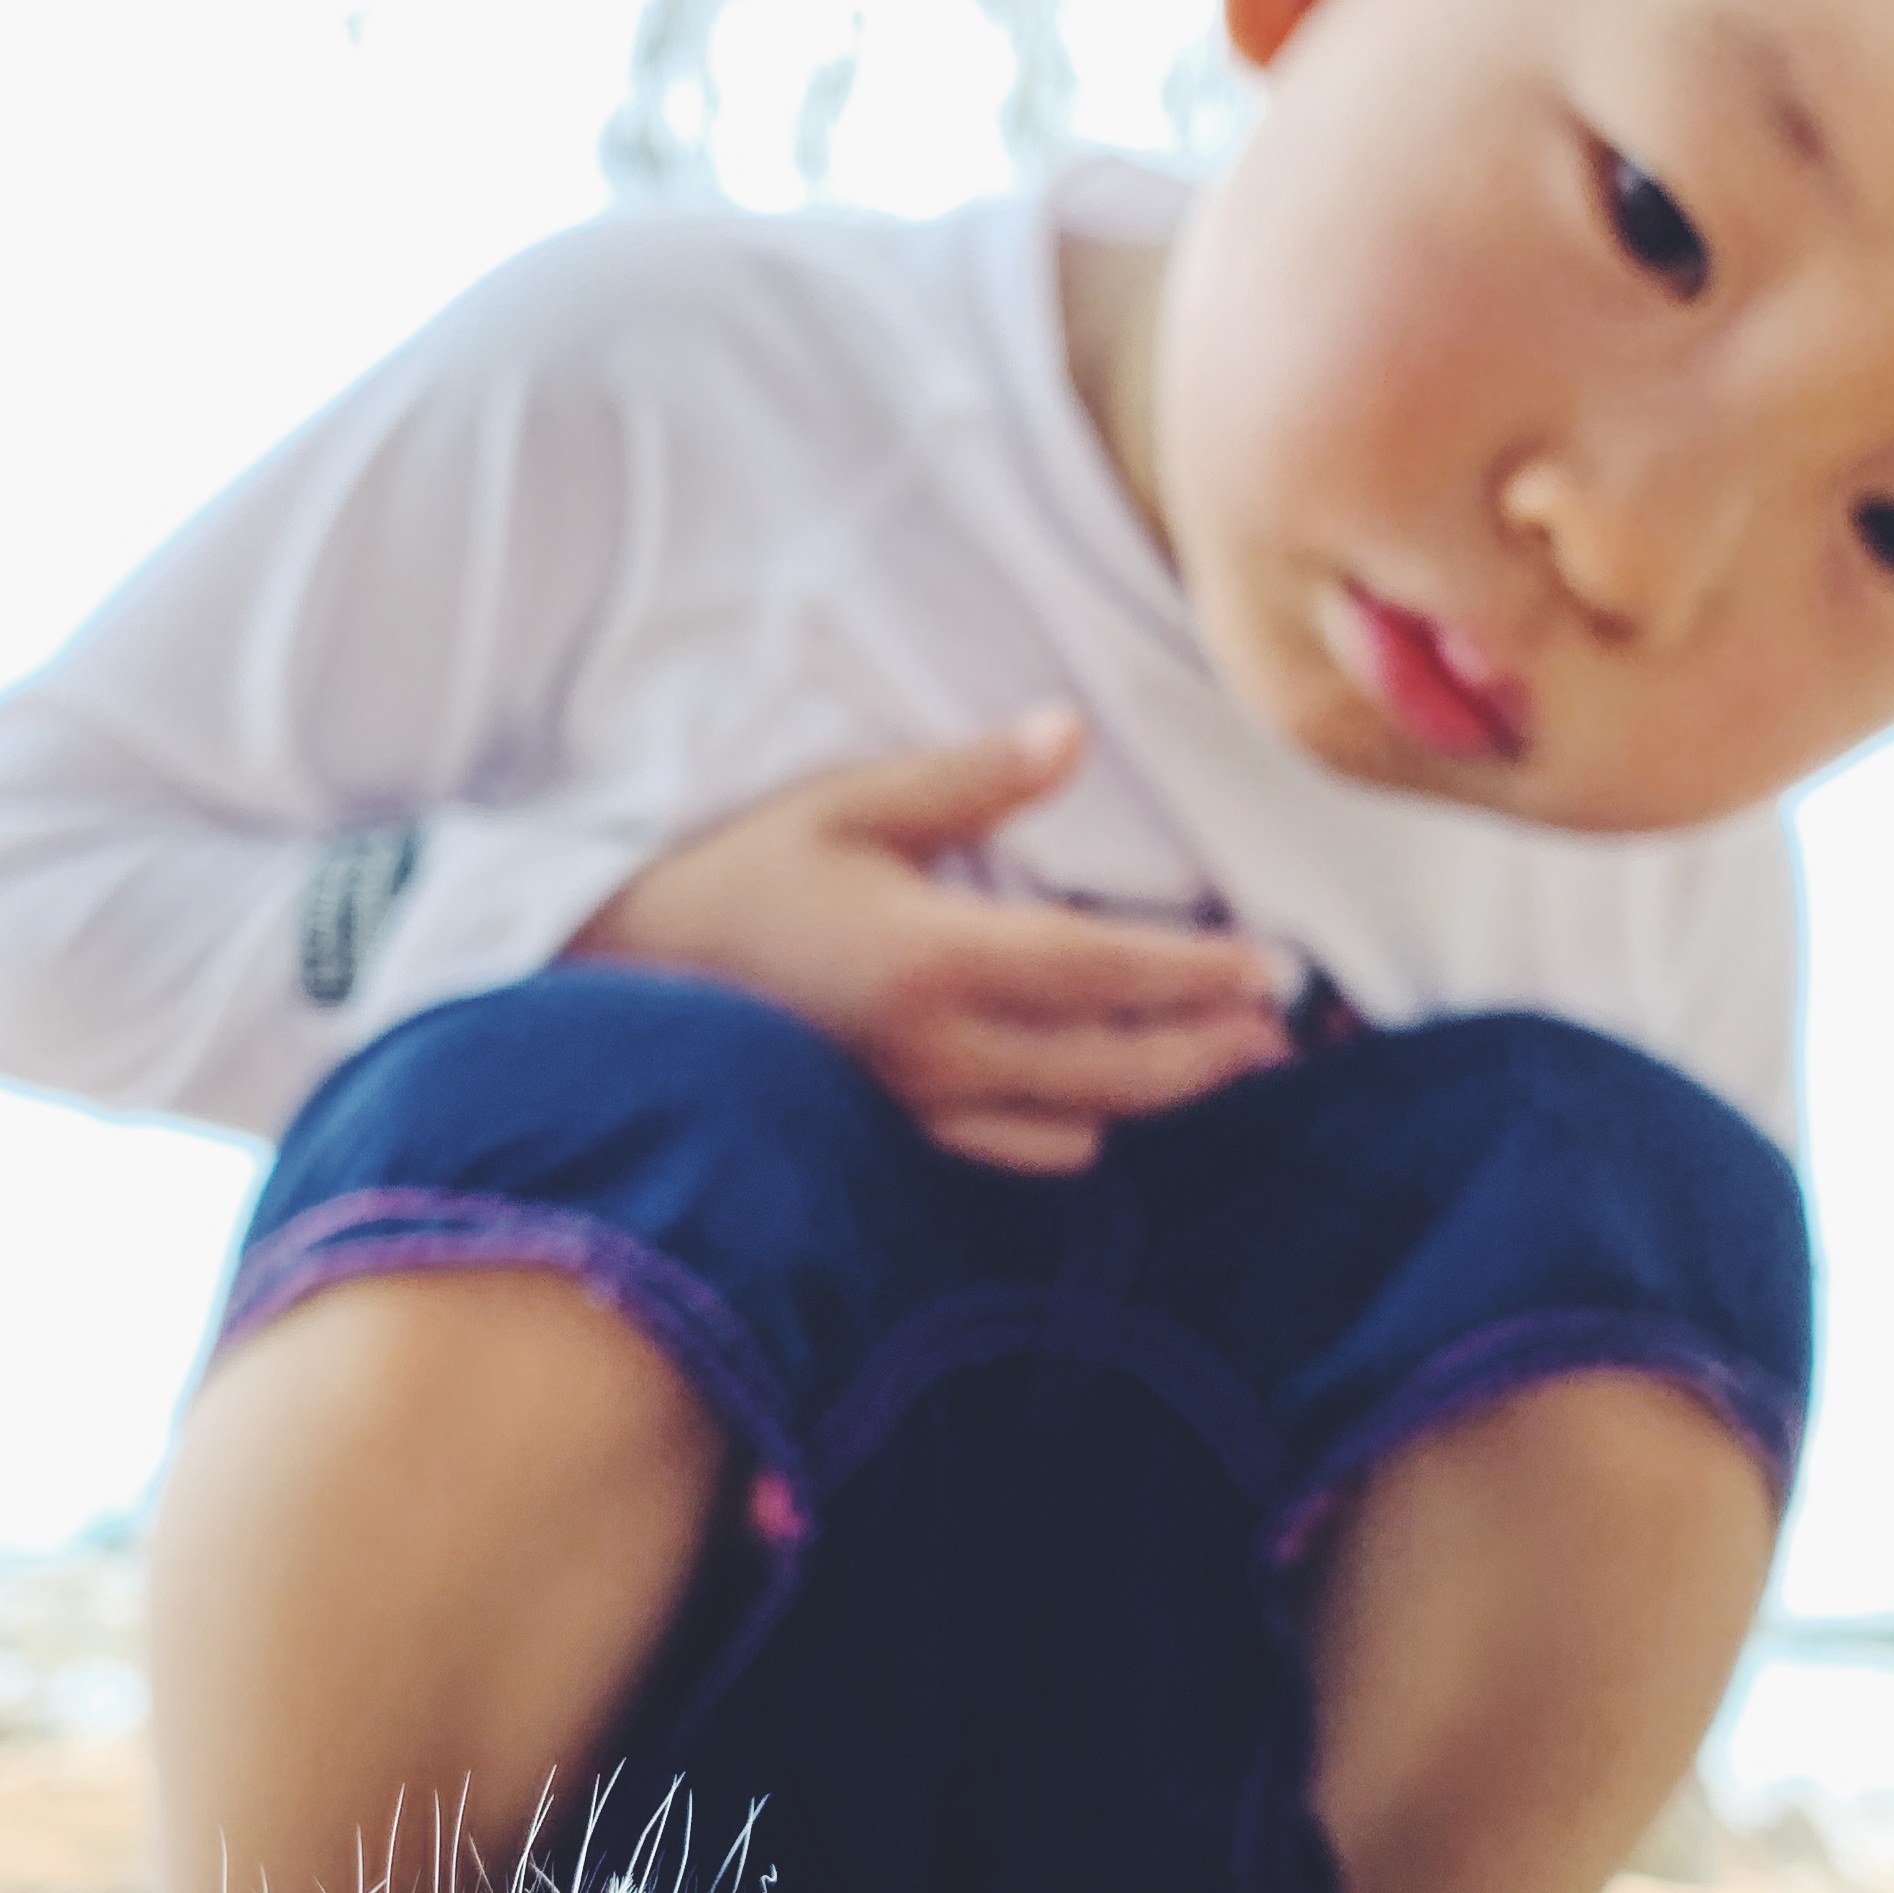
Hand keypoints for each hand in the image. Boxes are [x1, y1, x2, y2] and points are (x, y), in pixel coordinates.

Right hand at [568, 709, 1290, 1173]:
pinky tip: (1105, 1108)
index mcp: (933, 958)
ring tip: (1217, 1065)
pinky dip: (1075, 1135)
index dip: (1197, 975)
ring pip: (1076, 1127)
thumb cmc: (734, 880)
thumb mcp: (844, 806)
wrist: (617, 980)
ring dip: (1155, 1097)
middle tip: (1276, 1032)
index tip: (1270, 968)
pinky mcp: (891, 1139)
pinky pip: (1011, 1157)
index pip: (1102, 973)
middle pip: (1114, 1070)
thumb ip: (965, 782)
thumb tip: (1070, 734)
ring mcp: (914, 1109)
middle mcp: (936, 1051)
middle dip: (1206, 1052)